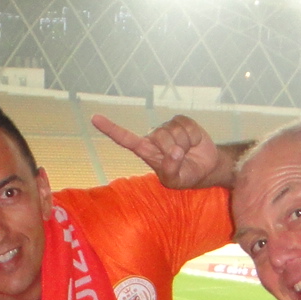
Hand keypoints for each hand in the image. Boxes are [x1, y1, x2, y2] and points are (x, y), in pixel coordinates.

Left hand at [91, 114, 234, 190]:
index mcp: (146, 152)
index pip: (126, 140)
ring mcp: (167, 127)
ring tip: (187, 152)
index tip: (95, 118)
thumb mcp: (175, 181)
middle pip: (161, 138)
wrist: (206, 168)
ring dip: (186, 145)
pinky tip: (193, 143)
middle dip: (175, 150)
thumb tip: (174, 151)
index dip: (111, 129)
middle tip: (181, 159)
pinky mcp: (181, 120)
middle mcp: (153, 137)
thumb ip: (170, 170)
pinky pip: (187, 126)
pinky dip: (194, 137)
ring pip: (174, 132)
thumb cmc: (185, 176)